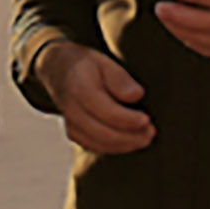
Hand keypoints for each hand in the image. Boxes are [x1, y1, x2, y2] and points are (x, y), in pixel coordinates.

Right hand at [35, 41, 153, 154]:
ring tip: (145, 138)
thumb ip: (119, 78)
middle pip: (103, 133)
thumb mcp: (104, 61)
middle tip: (151, 133)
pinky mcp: (72, 133)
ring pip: (99, 143)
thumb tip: (137, 95)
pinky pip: (94, 146)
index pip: (107, 112)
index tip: (147, 120)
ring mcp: (69, 124)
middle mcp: (71, 110)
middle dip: (130, 137)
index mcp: (80, 88)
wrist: (57, 70)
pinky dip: (114, 147)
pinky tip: (130, 142)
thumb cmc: (86, 65)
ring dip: (125, 145)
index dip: (129, 120)